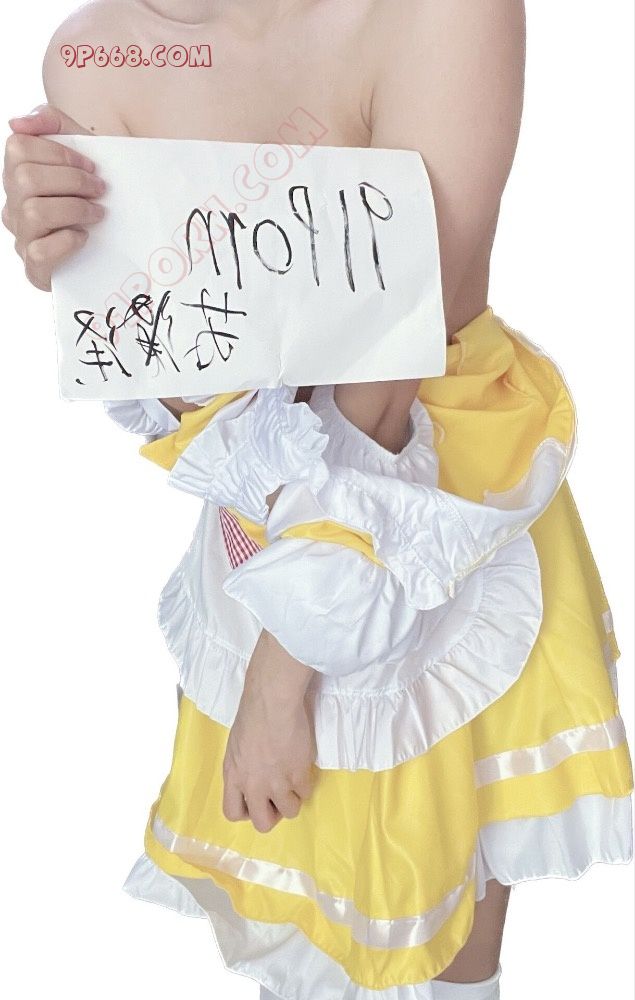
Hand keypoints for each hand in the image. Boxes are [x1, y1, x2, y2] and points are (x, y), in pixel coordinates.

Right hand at [2, 104, 105, 289]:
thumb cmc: (94, 191)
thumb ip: (52, 122)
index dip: (59, 153)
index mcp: (18, 173)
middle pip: (26, 178)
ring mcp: (21, 236)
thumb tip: (18, 121)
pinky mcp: (34, 268)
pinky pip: (40, 252)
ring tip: (97, 214)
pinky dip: (67, 242)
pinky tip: (83, 238)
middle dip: (72, 181)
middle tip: (99, 190)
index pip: (19, 147)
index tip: (91, 166)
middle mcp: (13, 204)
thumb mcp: (82, 149)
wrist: (117, 240)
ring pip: (34, 213)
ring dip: (74, 209)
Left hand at [223, 630, 316, 832]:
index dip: (247, 811)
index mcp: (233, 776)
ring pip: (289, 812)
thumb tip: (253, 777)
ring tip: (293, 779)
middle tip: (278, 797)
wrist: (272, 702)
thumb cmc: (253, 715)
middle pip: (262, 824)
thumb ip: (243, 768)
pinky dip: (305, 783)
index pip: (233, 813)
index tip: (257, 800)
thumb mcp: (236, 746)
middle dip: (272, 814)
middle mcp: (252, 785)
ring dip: (293, 798)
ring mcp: (276, 783)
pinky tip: (302, 766)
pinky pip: (305, 793)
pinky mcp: (297, 775)